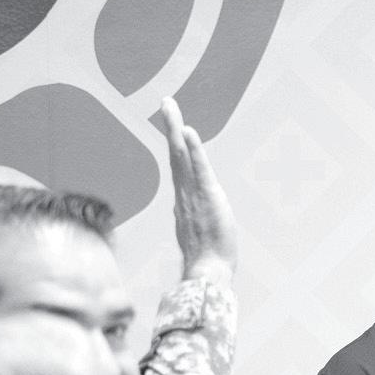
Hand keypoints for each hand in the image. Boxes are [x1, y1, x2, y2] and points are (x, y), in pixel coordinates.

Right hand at [155, 97, 236, 287]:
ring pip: (182, 155)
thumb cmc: (207, 258)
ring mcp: (193, 194)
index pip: (179, 166)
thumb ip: (191, 218)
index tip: (174, 126)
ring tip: (169, 106)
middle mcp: (184, 193)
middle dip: (170, 126)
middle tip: (165, 102)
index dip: (176, 144)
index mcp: (184, 200)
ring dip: (176, 128)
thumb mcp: (197, 233)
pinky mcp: (207, 197)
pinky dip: (193, 149)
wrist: (208, 272)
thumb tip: (184, 213)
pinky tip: (188, 131)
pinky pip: (199, 168)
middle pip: (175, 154)